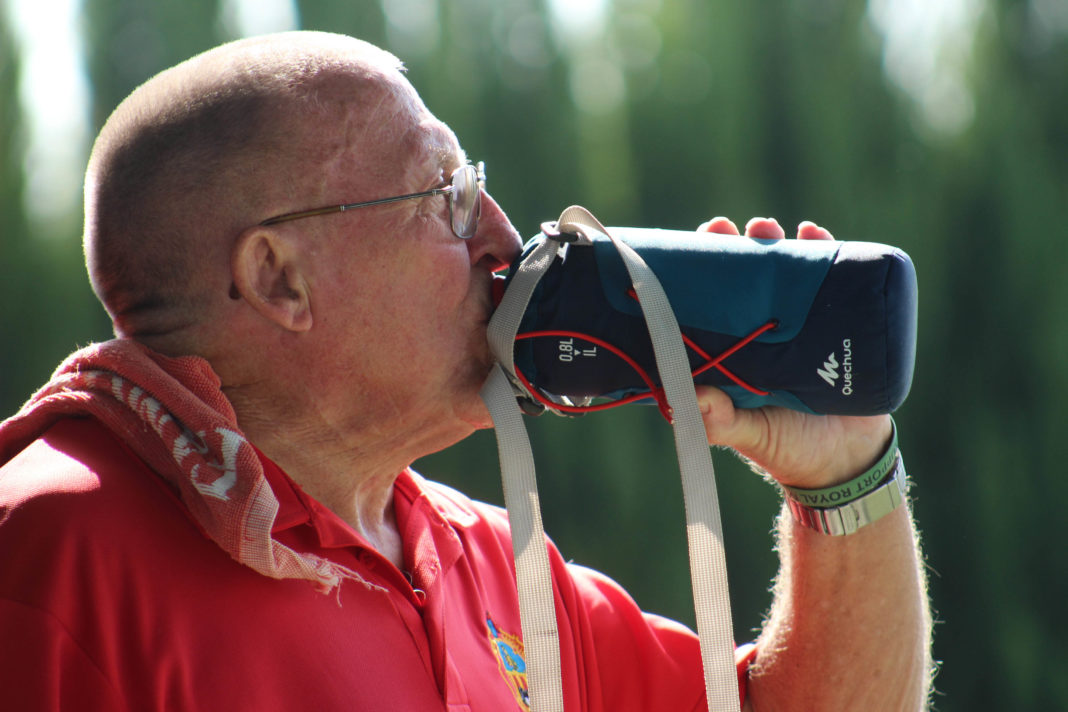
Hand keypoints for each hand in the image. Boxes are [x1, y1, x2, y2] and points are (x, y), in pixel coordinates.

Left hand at [693, 217, 892, 488]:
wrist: (848, 462)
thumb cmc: (786, 449)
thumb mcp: (748, 434)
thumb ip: (719, 422)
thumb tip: (689, 398)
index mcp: (732, 349)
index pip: (711, 302)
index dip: (700, 273)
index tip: (692, 248)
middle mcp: (763, 331)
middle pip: (746, 278)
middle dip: (736, 247)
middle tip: (728, 228)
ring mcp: (802, 325)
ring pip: (787, 273)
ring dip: (777, 241)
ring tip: (770, 227)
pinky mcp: (839, 324)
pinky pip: (832, 283)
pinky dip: (826, 252)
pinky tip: (817, 233)